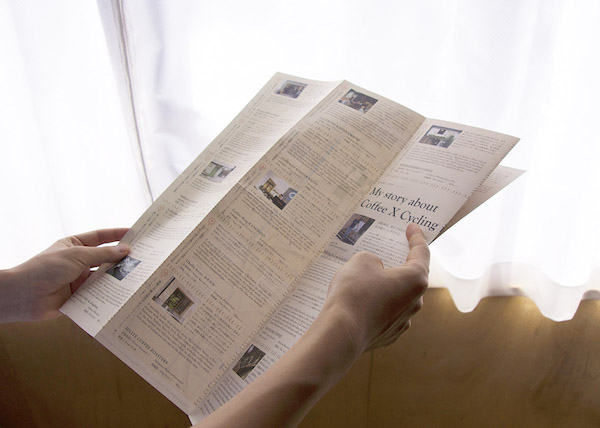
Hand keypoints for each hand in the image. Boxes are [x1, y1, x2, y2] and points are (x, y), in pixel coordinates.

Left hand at [0, 228, 129, 322]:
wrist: (23, 296)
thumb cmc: (45, 269)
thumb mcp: (77, 256)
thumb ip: (102, 254)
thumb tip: (125, 250)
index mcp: (75, 245)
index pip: (100, 237)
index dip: (117, 234)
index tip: (135, 233)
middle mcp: (78, 262)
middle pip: (105, 258)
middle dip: (121, 259)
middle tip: (143, 258)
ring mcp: (79, 280)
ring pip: (103, 278)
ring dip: (117, 278)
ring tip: (138, 277)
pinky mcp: (79, 297)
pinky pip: (98, 295)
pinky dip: (109, 295)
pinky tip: (123, 295)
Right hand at [322, 223, 429, 353]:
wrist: (341, 333)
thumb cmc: (354, 293)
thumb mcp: (362, 260)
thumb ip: (374, 259)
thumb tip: (376, 270)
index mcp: (415, 280)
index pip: (420, 253)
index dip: (416, 237)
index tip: (412, 228)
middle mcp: (415, 302)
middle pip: (410, 277)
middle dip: (399, 264)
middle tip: (387, 251)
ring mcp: (402, 322)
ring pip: (397, 297)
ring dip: (386, 286)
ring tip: (365, 279)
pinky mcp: (388, 335)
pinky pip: (385, 313)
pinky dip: (377, 305)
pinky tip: (360, 301)